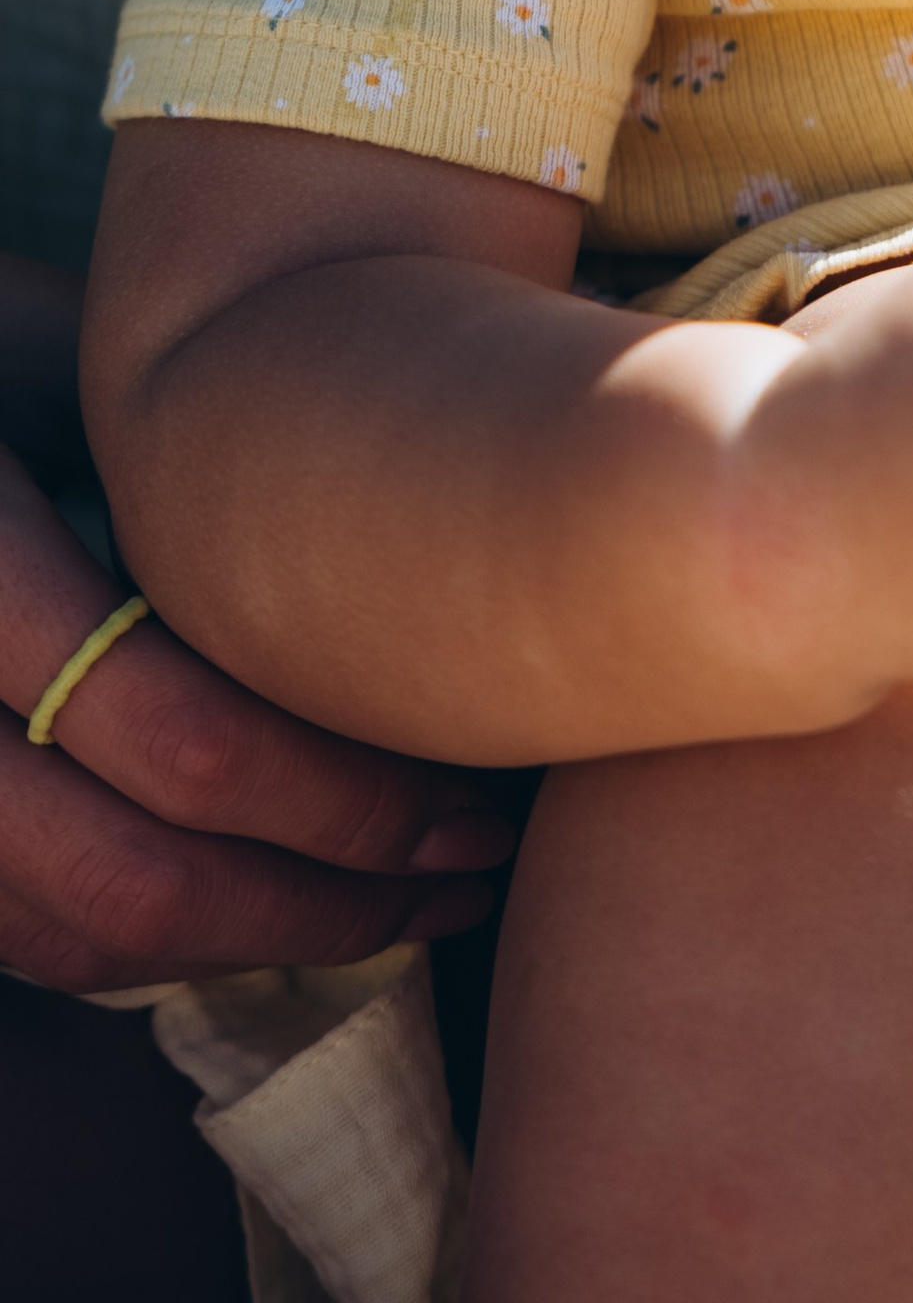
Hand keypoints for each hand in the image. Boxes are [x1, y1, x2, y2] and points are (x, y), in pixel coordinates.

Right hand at [0, 440, 514, 991]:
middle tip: (467, 871)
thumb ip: (199, 457)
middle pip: (136, 873)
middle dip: (324, 898)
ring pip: (81, 935)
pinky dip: (161, 945)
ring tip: (403, 904)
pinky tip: (270, 901)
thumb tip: (407, 533)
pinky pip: (28, 939)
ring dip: (256, 943)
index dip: (345, 796)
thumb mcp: (71, 359)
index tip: (475, 788)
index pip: (178, 739)